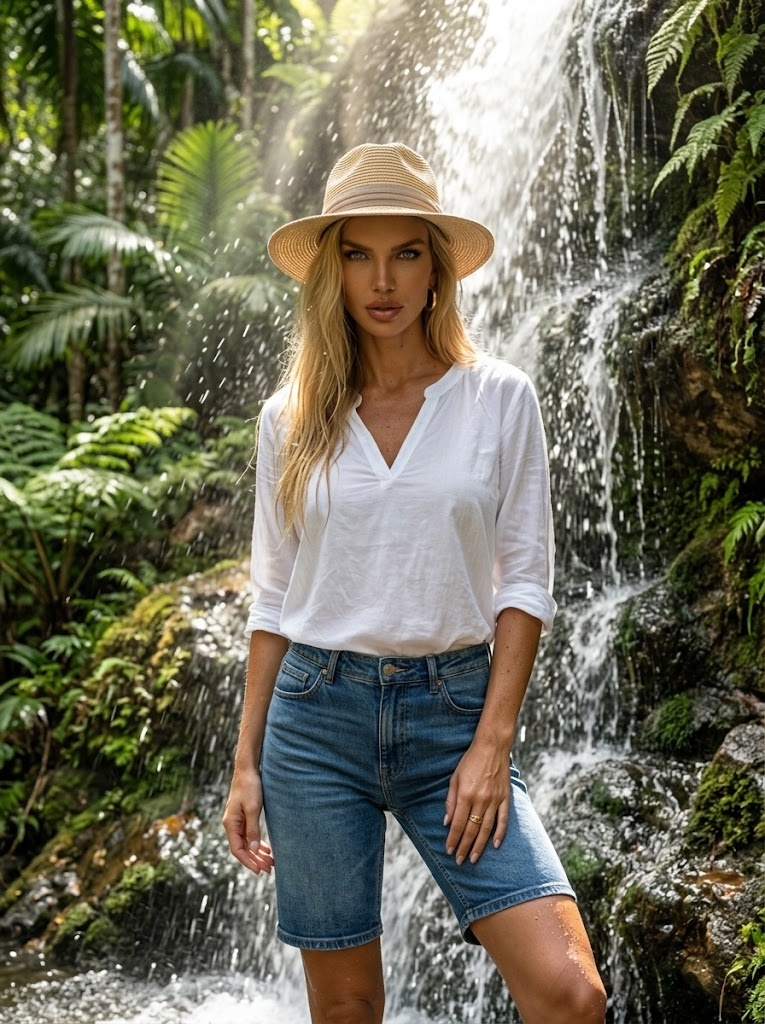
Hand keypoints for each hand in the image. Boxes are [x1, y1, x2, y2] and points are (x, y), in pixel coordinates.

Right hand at [222, 766, 273, 874]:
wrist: (248, 770)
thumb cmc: (249, 787)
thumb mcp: (253, 809)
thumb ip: (253, 830)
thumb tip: (254, 849)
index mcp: (230, 824)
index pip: (237, 850)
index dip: (248, 861)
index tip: (258, 871)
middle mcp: (232, 825)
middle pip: (243, 848)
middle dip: (255, 860)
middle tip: (269, 869)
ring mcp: (237, 821)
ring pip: (247, 843)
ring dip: (258, 853)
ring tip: (270, 862)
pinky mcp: (244, 817)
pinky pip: (249, 835)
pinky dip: (258, 843)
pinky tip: (267, 849)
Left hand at [443, 737, 510, 864]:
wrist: (492, 746)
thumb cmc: (470, 761)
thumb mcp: (455, 778)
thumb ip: (451, 801)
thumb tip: (447, 822)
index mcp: (465, 795)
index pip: (458, 824)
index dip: (453, 839)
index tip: (449, 850)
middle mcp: (480, 800)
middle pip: (471, 829)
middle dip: (464, 847)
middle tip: (460, 861)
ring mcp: (494, 800)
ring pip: (486, 828)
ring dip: (479, 845)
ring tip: (474, 858)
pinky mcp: (505, 798)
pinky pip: (503, 819)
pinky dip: (499, 833)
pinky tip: (495, 845)